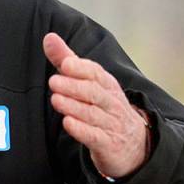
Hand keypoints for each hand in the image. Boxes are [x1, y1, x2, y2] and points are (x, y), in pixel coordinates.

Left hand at [43, 32, 149, 178]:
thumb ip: (67, 60)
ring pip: (92, 114)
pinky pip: (95, 136)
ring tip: (56, 99)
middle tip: (53, 81)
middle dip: (74, 86)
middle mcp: (111, 102)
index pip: (96, 73)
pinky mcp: (107, 144)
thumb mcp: (89, 82)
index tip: (65, 64)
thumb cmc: (104, 107)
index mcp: (107, 85)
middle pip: (94, 92)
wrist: (134, 145)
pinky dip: (81, 130)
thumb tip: (49, 38)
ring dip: (73, 106)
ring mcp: (111, 124)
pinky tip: (68, 123)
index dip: (81, 68)